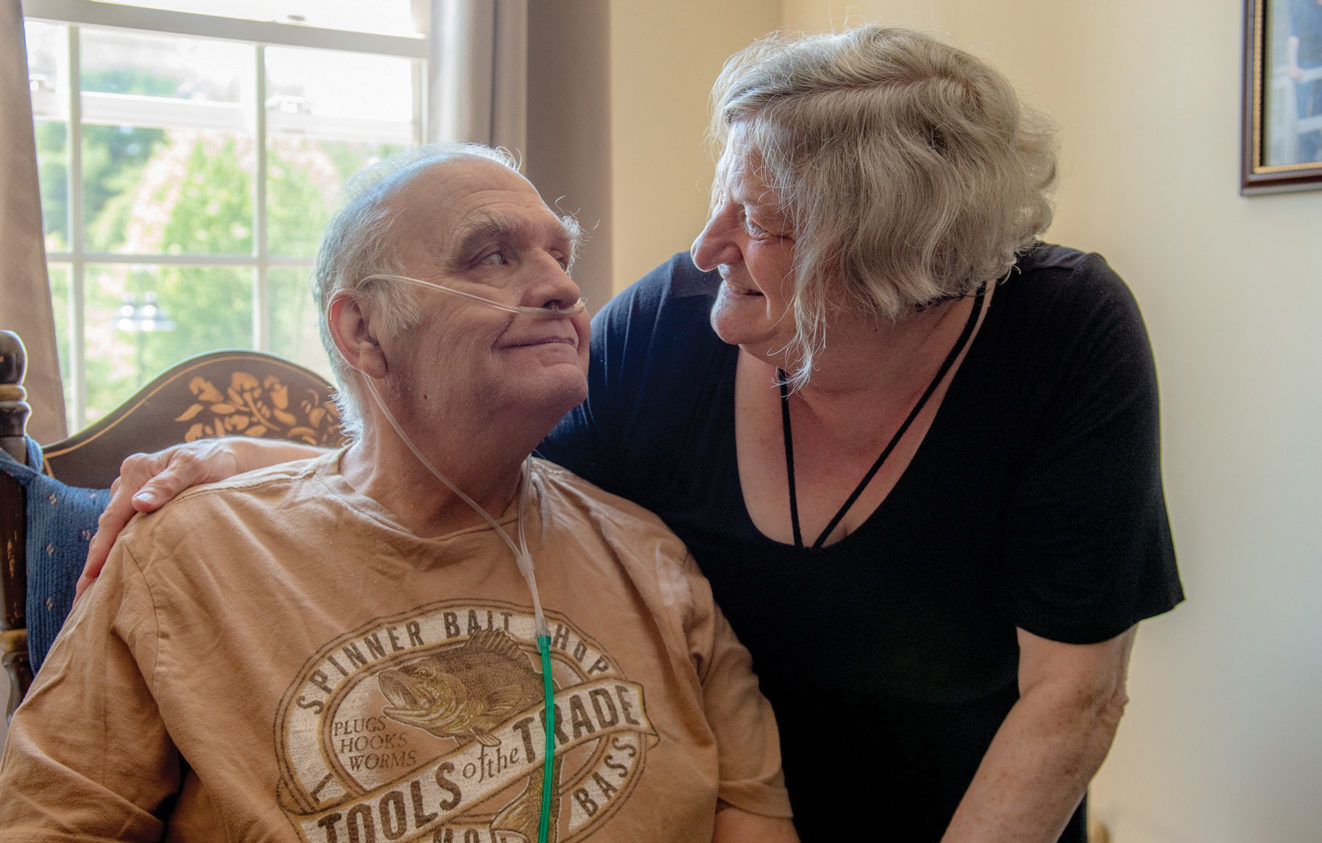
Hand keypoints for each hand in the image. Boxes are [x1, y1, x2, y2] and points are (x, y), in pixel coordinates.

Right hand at [76, 438, 257, 600]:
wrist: (229, 457)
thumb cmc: (213, 460)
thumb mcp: (194, 467)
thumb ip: (168, 484)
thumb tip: (139, 504)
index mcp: (136, 471)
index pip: (112, 517)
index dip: (100, 549)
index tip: (91, 576)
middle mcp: (129, 482)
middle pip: (107, 527)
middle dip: (94, 562)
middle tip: (82, 597)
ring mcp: (134, 493)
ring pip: (116, 530)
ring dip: (105, 558)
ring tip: (95, 593)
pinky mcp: (145, 505)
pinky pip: (128, 529)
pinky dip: (121, 549)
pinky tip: (117, 572)